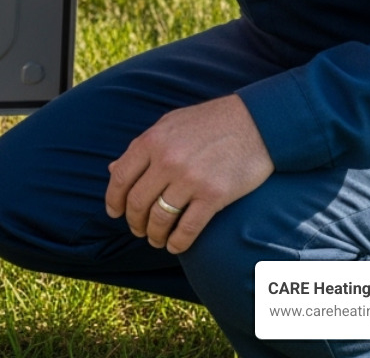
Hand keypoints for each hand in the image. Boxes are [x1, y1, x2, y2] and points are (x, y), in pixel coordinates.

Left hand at [103, 94, 273, 253]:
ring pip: (160, 218)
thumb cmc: (209, 122)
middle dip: (134, 221)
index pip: (121, 178)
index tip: (115, 212)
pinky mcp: (214, 196)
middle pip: (138, 202)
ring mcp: (190, 179)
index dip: (114, 200)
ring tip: (156, 239)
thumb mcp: (169, 125)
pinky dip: (178, 242)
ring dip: (154, 234)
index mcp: (152, 141)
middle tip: (137, 229)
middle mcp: (167, 161)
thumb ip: (142, 148)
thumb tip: (114, 169)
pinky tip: (175, 246)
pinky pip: (188, 228)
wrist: (255, 123)